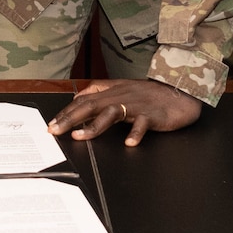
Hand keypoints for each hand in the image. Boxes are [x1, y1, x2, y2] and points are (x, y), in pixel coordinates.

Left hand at [47, 79, 200, 146]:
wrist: (180, 92)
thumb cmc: (150, 93)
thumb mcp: (122, 89)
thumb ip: (100, 91)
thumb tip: (78, 96)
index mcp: (112, 92)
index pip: (84, 100)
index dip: (66, 112)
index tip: (52, 123)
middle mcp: (121, 97)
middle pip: (91, 106)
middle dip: (70, 118)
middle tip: (54, 130)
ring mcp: (137, 106)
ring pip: (112, 113)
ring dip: (94, 126)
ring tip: (80, 136)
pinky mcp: (153, 115)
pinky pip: (143, 124)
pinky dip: (136, 133)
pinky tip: (129, 143)